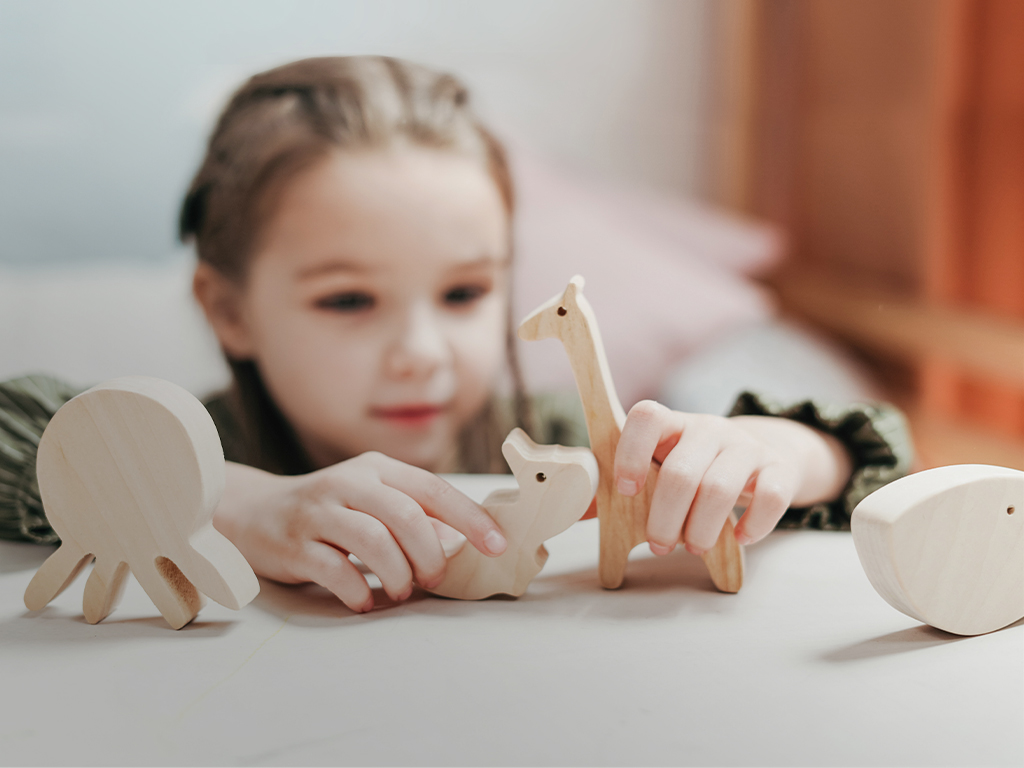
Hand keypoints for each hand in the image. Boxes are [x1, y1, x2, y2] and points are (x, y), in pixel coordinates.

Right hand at [213, 453, 507, 612]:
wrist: (251, 512)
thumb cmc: (328, 511)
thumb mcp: (372, 501)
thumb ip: (414, 516)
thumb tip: (463, 541)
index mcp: (376, 469)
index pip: (432, 489)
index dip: (469, 518)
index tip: (496, 544)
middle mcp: (348, 483)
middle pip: (406, 516)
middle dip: (430, 554)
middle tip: (433, 579)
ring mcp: (318, 512)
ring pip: (374, 541)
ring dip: (397, 575)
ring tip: (399, 591)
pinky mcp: (294, 544)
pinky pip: (335, 571)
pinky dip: (358, 592)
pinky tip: (363, 601)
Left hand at [613, 401, 851, 553]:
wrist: (760, 453)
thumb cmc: (694, 466)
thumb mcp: (659, 466)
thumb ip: (620, 485)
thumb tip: (577, 509)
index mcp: (670, 424)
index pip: (647, 417)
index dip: (631, 453)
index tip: (627, 490)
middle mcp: (708, 428)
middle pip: (682, 472)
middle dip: (666, 518)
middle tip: (660, 545)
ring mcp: (746, 446)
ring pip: (720, 489)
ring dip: (702, 529)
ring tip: (693, 546)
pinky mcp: (778, 469)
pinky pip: (771, 497)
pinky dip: (753, 525)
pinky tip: (739, 538)